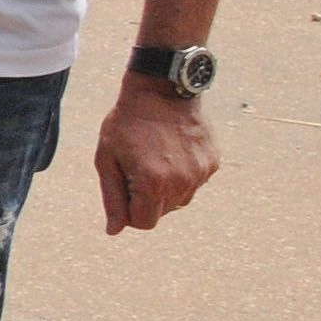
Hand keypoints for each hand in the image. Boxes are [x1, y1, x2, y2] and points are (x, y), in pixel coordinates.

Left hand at [94, 82, 217, 233]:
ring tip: (154, 158)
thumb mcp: (107, 160)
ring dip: (165, 189)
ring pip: (180, 200)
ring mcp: (201, 172)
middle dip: (146, 199)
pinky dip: (182, 176)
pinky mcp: (213, 162)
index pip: (143, 223)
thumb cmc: (126, 124)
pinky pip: (194, 183)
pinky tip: (171, 152)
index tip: (124, 187)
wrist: (161, 90)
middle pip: (161, 213)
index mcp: (152, 184)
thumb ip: (112, 198)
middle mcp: (182, 182)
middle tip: (137, 167)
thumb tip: (115, 230)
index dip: (129, 211)